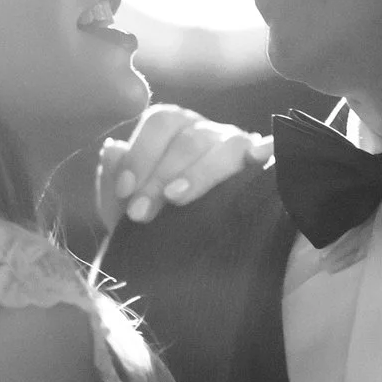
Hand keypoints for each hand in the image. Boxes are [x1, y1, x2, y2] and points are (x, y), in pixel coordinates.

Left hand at [96, 106, 271, 228]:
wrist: (190, 258)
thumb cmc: (156, 224)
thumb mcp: (126, 210)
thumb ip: (113, 182)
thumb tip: (112, 149)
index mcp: (173, 130)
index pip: (159, 123)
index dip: (140, 154)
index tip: (125, 190)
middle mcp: (206, 131)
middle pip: (187, 139)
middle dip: (159, 176)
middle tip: (140, 213)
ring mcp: (238, 146)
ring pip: (225, 145)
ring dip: (200, 172)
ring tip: (177, 198)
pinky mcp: (264, 165)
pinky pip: (269, 150)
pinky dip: (265, 150)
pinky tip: (258, 159)